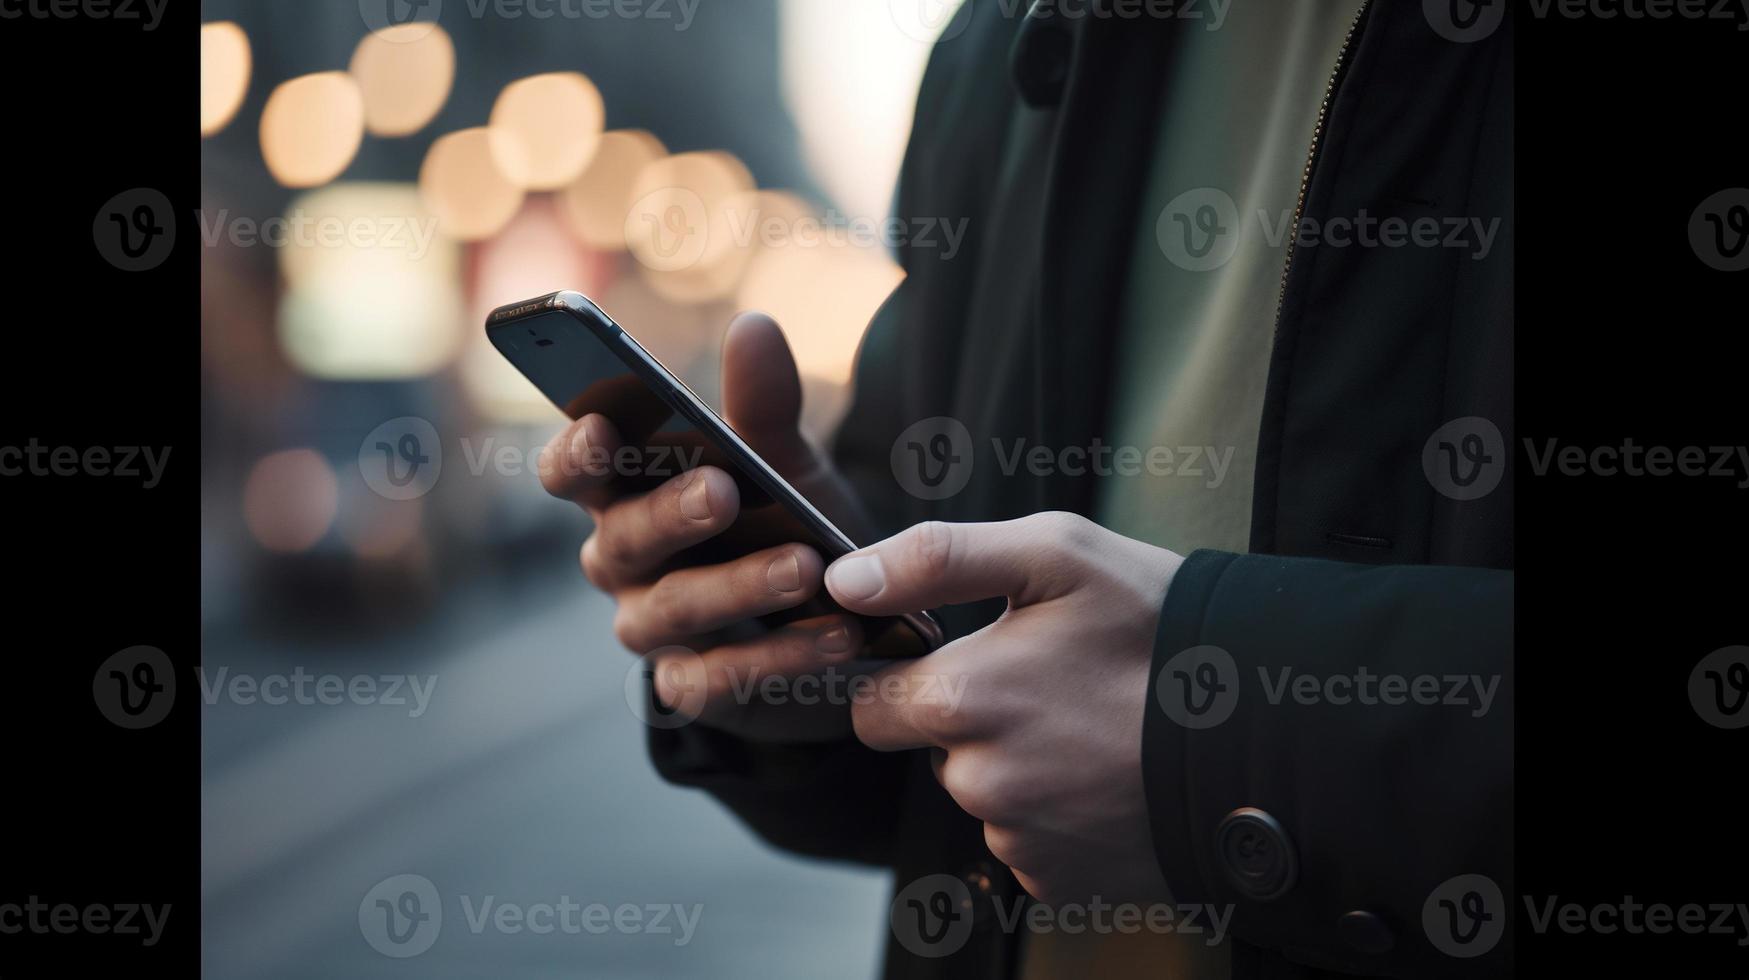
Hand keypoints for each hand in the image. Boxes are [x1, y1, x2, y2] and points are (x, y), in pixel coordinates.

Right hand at [541, 311, 872, 741]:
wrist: (838, 616)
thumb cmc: (783, 520)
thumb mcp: (784, 460)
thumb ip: (764, 404)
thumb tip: (753, 326)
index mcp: (625, 492)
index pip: (573, 471)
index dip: (577, 452)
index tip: (602, 427)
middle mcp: (623, 563)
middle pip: (621, 541)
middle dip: (669, 513)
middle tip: (724, 489)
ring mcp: (654, 631)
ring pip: (673, 611)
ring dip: (738, 587)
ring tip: (805, 565)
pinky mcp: (696, 688)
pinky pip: (720, 679)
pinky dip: (778, 656)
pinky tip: (834, 634)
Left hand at [825, 513, 1184, 904]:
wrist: (1272, 731)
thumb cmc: (1163, 630)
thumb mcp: (1057, 554)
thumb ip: (936, 559)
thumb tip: (845, 582)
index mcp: (963, 699)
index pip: (872, 704)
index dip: (913, 676)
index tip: (969, 657)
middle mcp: (980, 784)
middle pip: (932, 753)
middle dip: (967, 722)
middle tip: (1048, 686)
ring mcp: (1023, 842)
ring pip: (984, 799)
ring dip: (1019, 768)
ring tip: (1093, 728)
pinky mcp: (1063, 884)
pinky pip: (1030, 846)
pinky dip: (1058, 816)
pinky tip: (1107, 777)